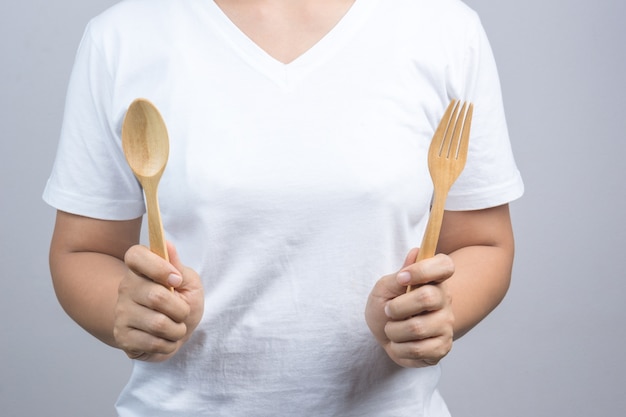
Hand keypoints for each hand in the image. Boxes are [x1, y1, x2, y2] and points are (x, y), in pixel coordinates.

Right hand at [114, 242, 203, 361]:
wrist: (172, 332)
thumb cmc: (181, 302)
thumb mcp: (188, 282)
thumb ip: (178, 265)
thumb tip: (167, 244)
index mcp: (140, 269)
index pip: (136, 255)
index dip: (158, 267)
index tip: (176, 279)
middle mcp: (126, 288)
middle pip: (156, 296)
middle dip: (181, 309)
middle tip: (182, 312)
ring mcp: (121, 313)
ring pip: (157, 323)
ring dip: (177, 329)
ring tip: (175, 327)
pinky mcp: (122, 337)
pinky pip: (152, 344)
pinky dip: (168, 344)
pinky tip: (165, 339)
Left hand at [365, 248, 454, 367]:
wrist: (385, 334)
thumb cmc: (386, 306)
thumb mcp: (385, 288)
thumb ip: (399, 275)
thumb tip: (415, 252)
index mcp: (433, 280)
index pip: (445, 265)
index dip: (423, 270)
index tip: (402, 278)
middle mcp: (445, 301)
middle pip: (427, 297)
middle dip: (397, 307)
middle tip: (388, 311)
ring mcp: (446, 325)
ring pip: (417, 328)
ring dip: (394, 331)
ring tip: (392, 330)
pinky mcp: (442, 347)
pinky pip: (417, 350)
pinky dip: (399, 348)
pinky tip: (399, 344)